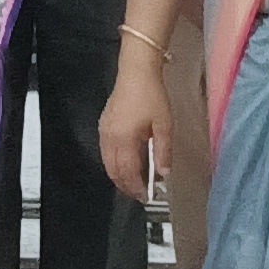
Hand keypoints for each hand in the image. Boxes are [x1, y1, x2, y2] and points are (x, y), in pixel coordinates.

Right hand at [99, 67, 169, 203]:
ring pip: (107, 162)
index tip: (145, 196)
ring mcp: (104, 131)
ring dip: (118, 175)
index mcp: (125, 139)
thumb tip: (164, 173)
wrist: (136, 72)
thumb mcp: (164, 124)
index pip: (128, 171)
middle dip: (125, 185)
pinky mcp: (103, 125)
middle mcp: (110, 138)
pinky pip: (105, 152)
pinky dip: (114, 163)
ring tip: (132, 182)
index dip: (136, 186)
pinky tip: (125, 163)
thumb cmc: (152, 96)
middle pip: (114, 170)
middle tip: (138, 194)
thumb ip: (163, 151)